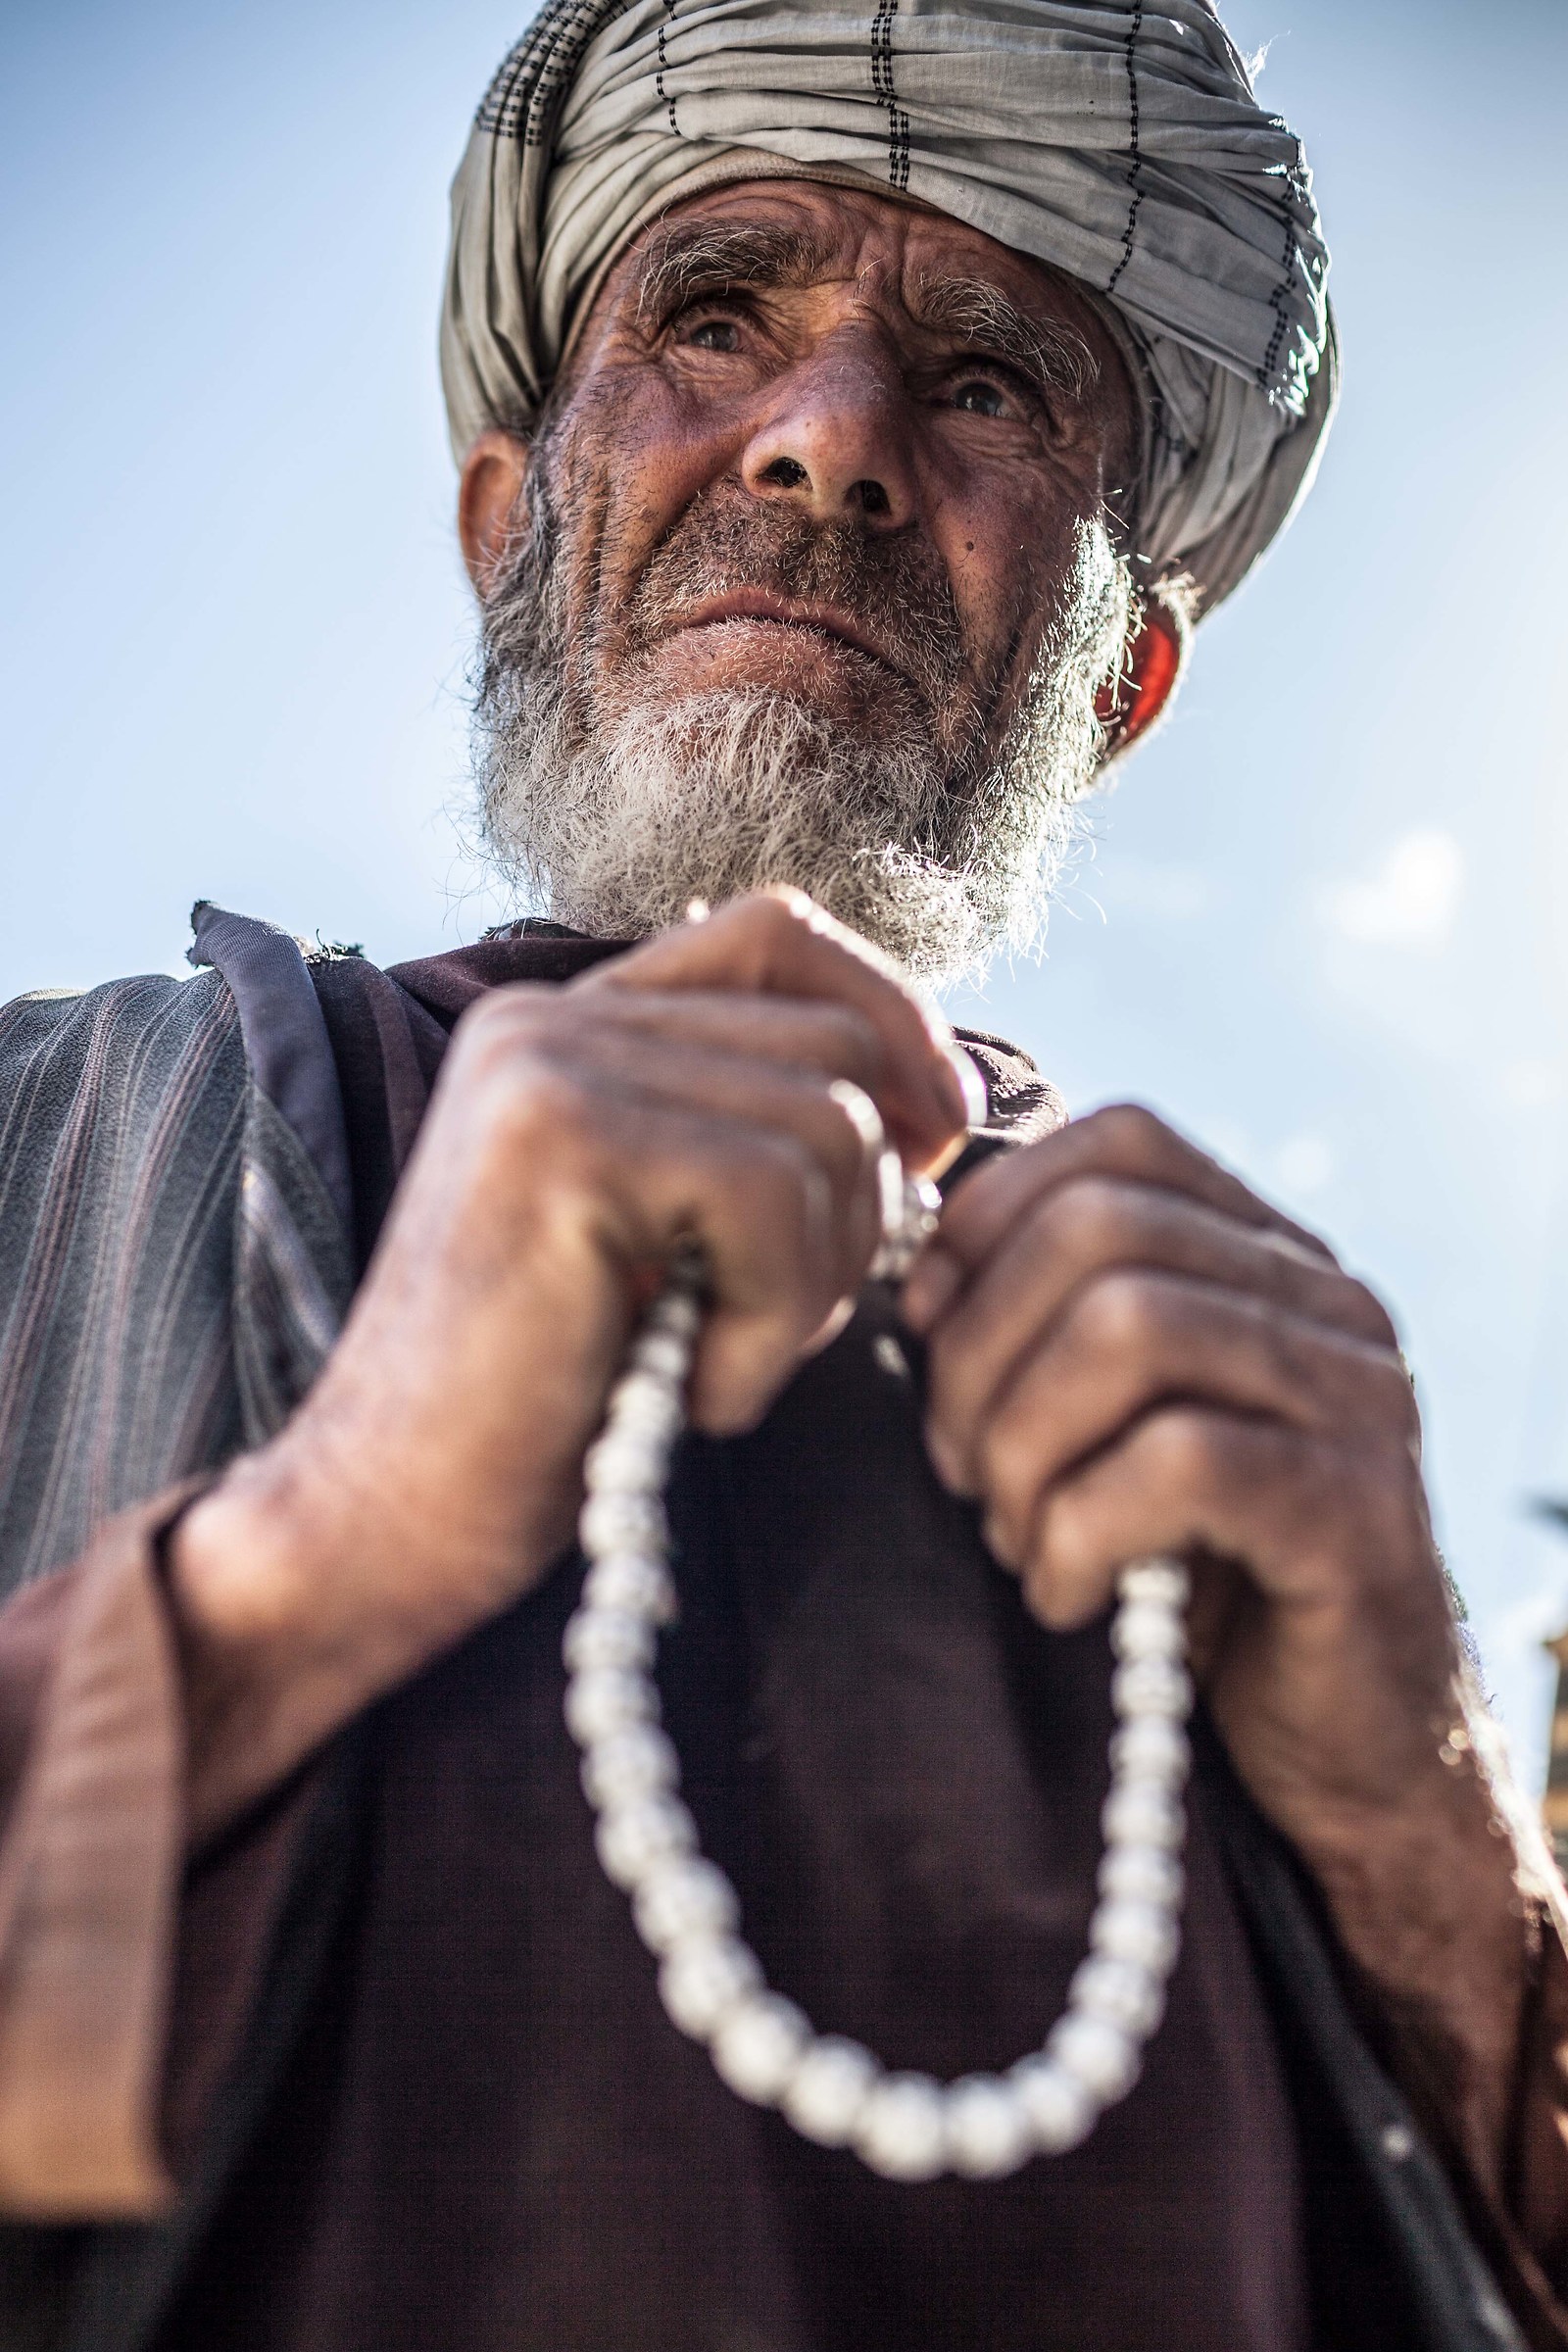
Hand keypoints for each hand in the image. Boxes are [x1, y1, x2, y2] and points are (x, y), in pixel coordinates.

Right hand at [173, 892, 969, 1835]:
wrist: (392, 1524)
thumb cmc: (551, 1406)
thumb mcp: (675, 1244)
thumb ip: (760, 1142)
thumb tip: (942, 1109)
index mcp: (572, 1023)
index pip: (777, 932)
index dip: (892, 1016)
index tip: (941, 1137)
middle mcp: (549, 1015)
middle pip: (831, 1041)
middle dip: (866, 1200)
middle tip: (789, 1319)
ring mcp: (548, 1065)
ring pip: (826, 1125)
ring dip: (819, 1280)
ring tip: (725, 1363)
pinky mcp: (561, 1138)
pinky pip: (773, 1198)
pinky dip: (777, 1323)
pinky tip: (701, 1390)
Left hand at [902, 1103, 1527, 2178]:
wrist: (1339, 1747)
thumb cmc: (1193, 1574)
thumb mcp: (1107, 1426)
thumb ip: (1044, 1328)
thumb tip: (914, 1270)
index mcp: (1265, 1256)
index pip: (1118, 1141)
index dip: (991, 1220)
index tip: (928, 1328)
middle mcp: (1326, 1303)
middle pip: (1101, 1229)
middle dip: (980, 1352)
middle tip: (960, 1471)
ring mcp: (1356, 1401)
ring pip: (1130, 1327)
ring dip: (1022, 1444)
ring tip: (1016, 1534)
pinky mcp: (1356, 1514)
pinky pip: (1180, 1462)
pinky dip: (1081, 1530)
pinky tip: (1067, 1592)